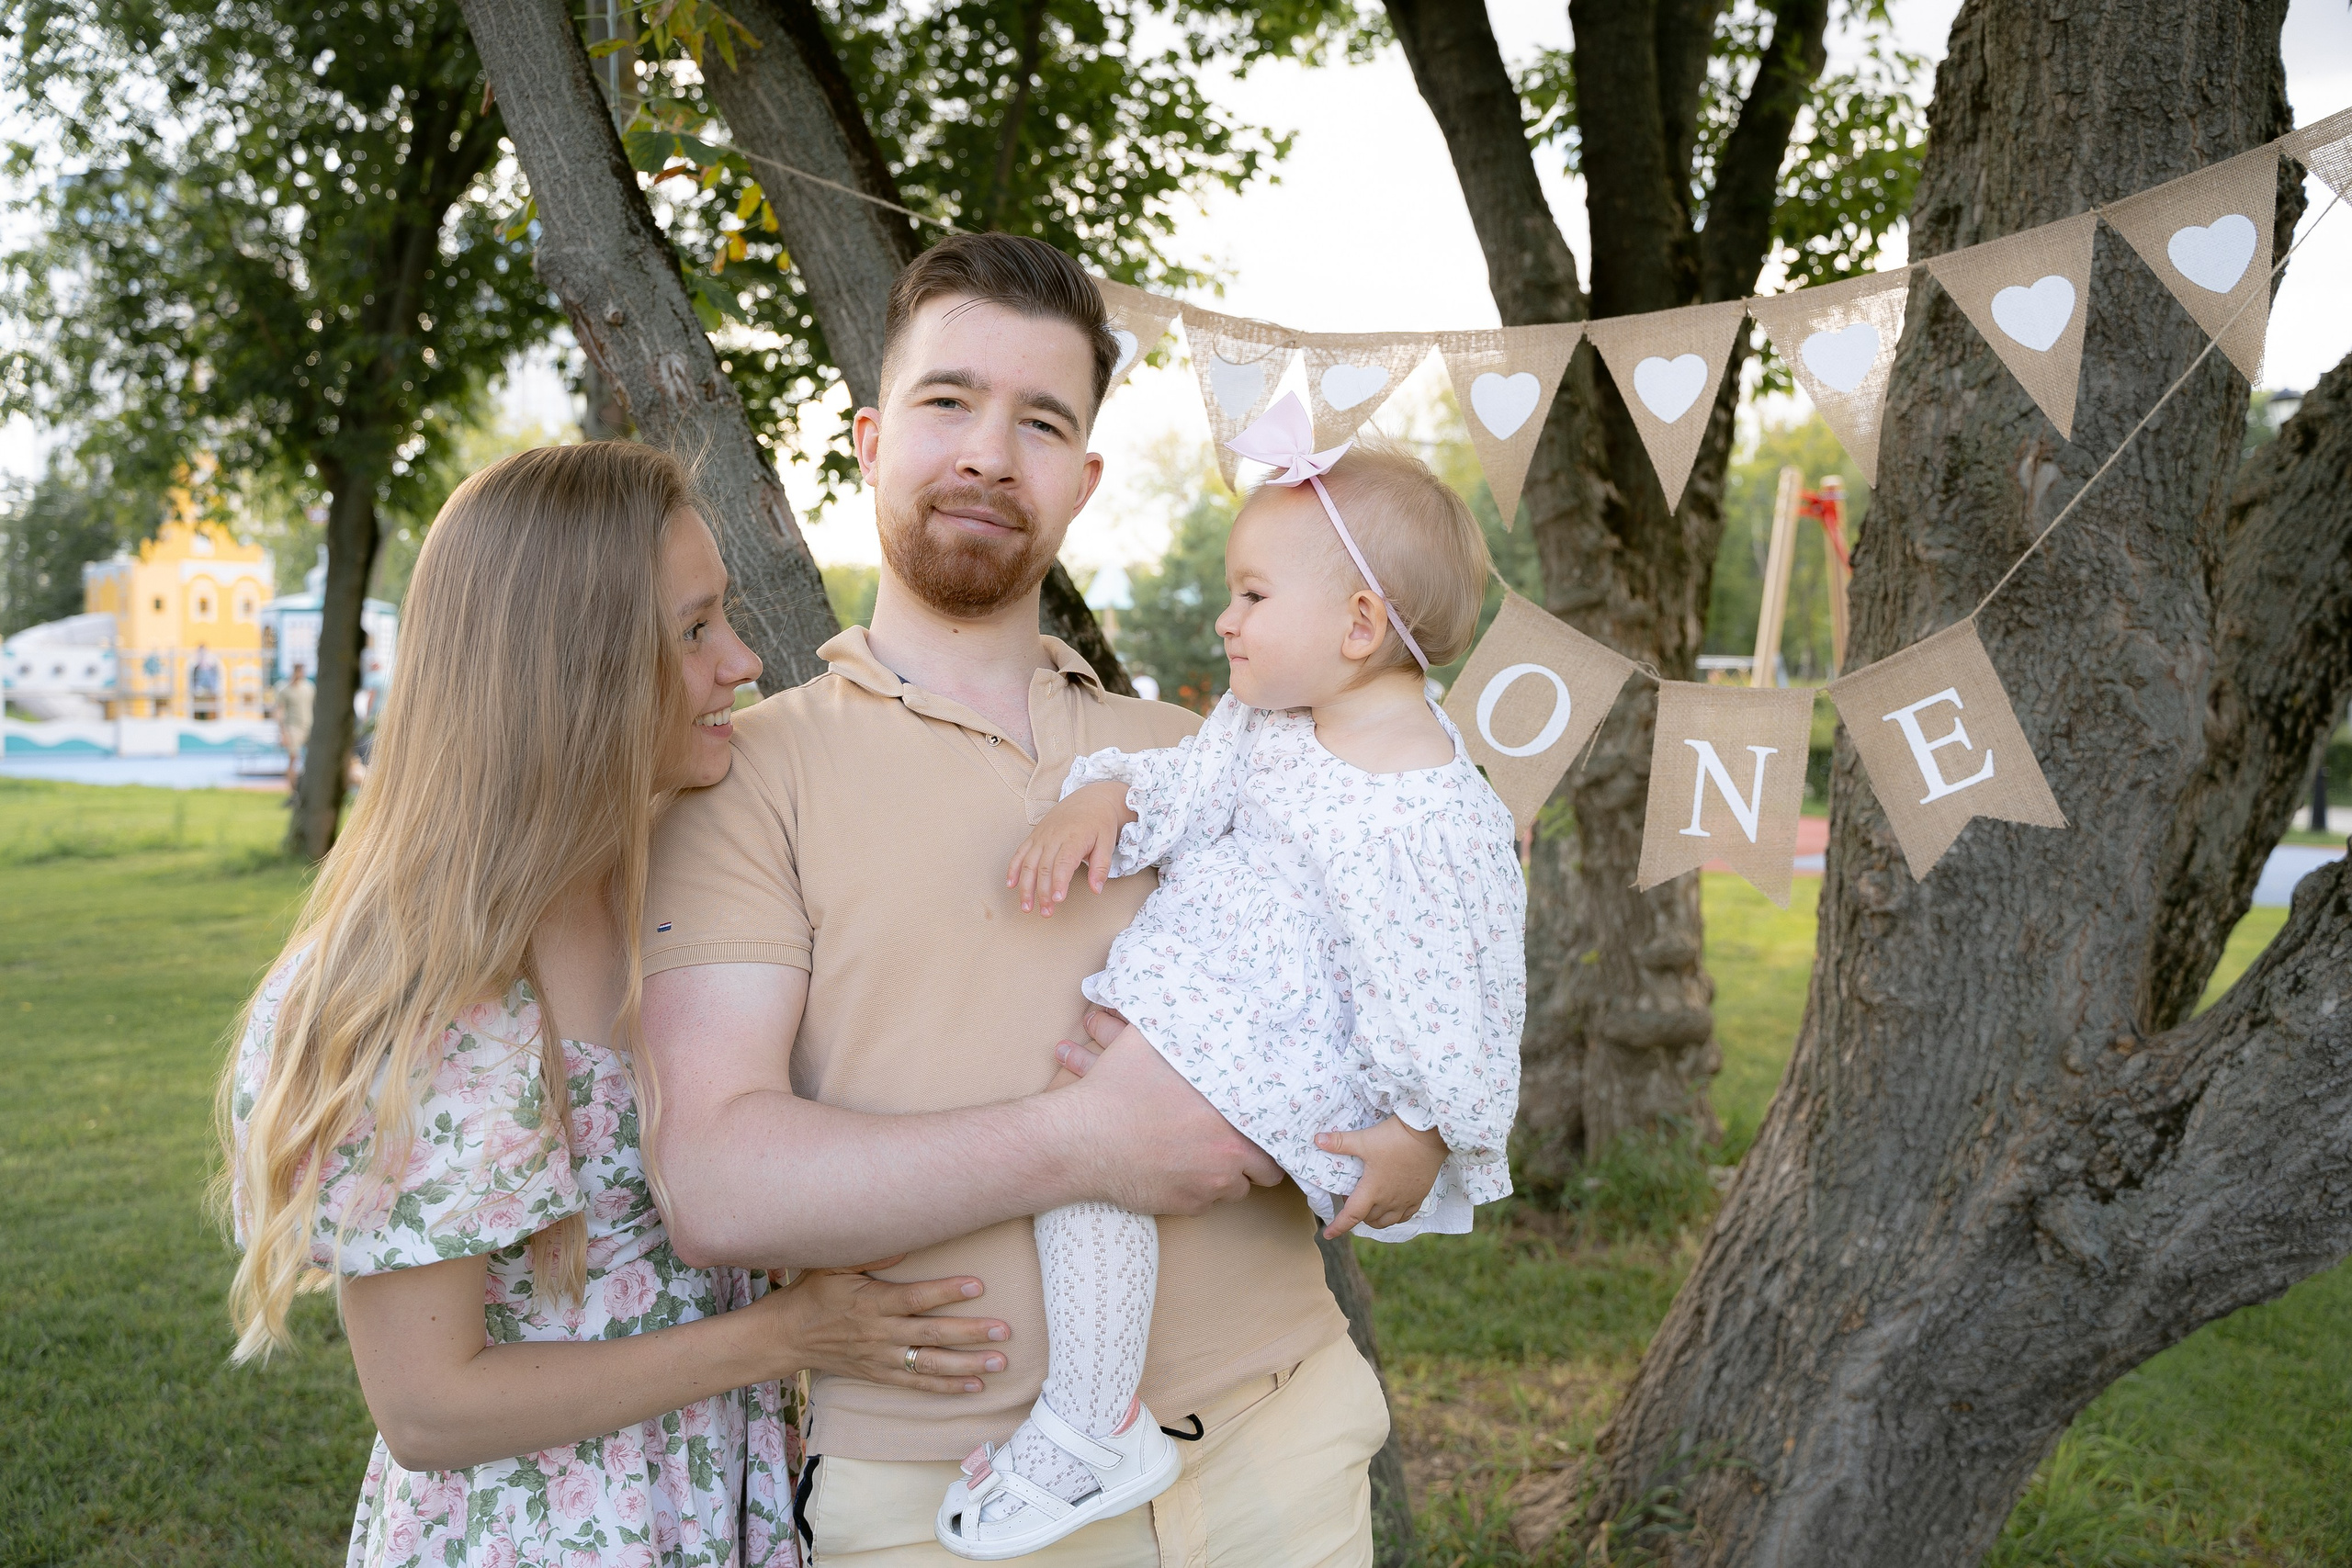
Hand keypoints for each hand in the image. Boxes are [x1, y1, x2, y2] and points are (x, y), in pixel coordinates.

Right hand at [746, 1259, 1010, 1392]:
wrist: (788, 1335)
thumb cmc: (814, 1293)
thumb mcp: (833, 1266)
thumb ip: (870, 1256)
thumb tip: (905, 1244)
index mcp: (872, 1302)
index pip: (916, 1298)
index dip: (947, 1291)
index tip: (978, 1285)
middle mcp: (881, 1333)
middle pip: (931, 1334)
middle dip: (970, 1332)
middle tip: (1004, 1330)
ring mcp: (882, 1357)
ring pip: (930, 1363)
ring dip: (967, 1364)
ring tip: (1000, 1361)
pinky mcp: (881, 1375)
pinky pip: (918, 1384)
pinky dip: (947, 1387)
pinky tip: (976, 1386)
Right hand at [1007, 782, 1135, 914]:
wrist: (1090, 798)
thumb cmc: (1100, 823)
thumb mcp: (1107, 842)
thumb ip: (1101, 866)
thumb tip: (1096, 889)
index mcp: (1073, 838)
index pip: (1063, 863)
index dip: (1059, 883)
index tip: (1058, 900)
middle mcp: (1054, 837)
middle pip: (1044, 867)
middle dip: (1042, 892)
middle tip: (1046, 912)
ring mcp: (1042, 836)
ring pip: (1029, 863)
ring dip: (1025, 886)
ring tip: (1026, 907)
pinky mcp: (1035, 835)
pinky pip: (1020, 852)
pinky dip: (1013, 868)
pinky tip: (1011, 885)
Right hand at [1053, 1009, 1284, 1212]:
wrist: (1082, 1140)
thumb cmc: (1117, 1090)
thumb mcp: (1150, 1041)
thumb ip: (1185, 1028)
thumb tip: (1202, 1006)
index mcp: (1231, 1111)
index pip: (1278, 1129)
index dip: (1275, 1127)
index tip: (1267, 1124)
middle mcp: (1229, 1153)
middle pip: (1268, 1169)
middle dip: (1258, 1159)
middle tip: (1242, 1146)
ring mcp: (1209, 1185)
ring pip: (1238, 1188)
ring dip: (1228, 1175)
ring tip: (1210, 1157)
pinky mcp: (1188, 1207)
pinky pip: (1208, 1203)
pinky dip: (1200, 1190)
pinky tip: (1182, 1171)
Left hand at [1315, 1117, 1448, 1237]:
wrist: (1430, 1137)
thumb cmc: (1396, 1139)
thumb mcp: (1364, 1140)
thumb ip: (1340, 1142)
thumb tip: (1317, 1139)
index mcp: (1372, 1191)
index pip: (1351, 1216)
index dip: (1338, 1227)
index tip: (1327, 1234)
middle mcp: (1389, 1201)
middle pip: (1367, 1219)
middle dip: (1355, 1214)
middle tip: (1349, 1196)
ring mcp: (1406, 1200)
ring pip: (1386, 1221)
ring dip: (1373, 1218)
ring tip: (1368, 1204)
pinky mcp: (1419, 1196)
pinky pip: (1404, 1216)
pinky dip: (1393, 1216)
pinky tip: (1391, 1207)